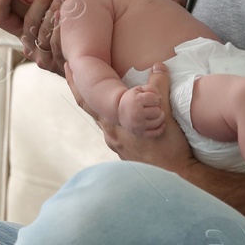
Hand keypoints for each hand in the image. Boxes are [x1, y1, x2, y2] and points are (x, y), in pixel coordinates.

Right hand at [0, 0, 67, 75]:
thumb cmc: (69, 26)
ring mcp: (41, 56)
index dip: (0, 4)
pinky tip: (68, 14)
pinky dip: (61, 26)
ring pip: (42, 31)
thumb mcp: (52, 11)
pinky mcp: (55, 64)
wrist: (86, 56)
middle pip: (29, 20)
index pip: (1, 19)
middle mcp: (28, 44)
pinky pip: (55, 43)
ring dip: (54, 8)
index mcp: (22, 30)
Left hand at [66, 61, 196, 175]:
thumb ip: (159, 88)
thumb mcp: (165, 114)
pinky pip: (117, 132)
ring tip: (105, 93)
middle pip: (92, 109)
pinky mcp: (128, 155)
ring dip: (103, 106)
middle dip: (84, 91)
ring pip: (106, 121)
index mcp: (113, 125)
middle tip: (77, 71)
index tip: (67, 65)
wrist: (177, 179)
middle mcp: (111, 136)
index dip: (75, 83)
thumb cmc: (169, 149)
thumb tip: (157, 66)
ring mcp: (118, 148)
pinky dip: (116, 119)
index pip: (86, 100)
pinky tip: (124, 116)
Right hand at [117, 84, 164, 136]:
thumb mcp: (139, 89)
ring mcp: (138, 125)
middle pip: (158, 111)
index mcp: (136, 101)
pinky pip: (155, 133)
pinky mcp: (140, 133)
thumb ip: (151, 88)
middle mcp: (136, 114)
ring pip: (158, 121)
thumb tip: (160, 98)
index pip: (155, 99)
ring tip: (153, 113)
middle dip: (157, 108)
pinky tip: (160, 123)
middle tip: (152, 107)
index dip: (155, 98)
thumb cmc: (132, 99)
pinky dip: (160, 128)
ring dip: (159, 117)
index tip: (151, 99)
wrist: (119, 111)